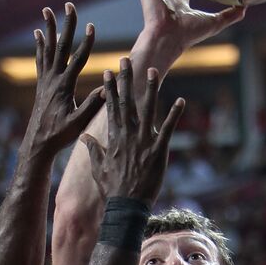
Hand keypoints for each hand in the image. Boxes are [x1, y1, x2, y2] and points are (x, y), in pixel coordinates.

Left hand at [25, 3, 103, 156]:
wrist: (37, 144)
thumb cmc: (59, 136)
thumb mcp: (78, 124)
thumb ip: (91, 106)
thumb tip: (105, 89)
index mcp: (64, 87)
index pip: (77, 60)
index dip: (86, 43)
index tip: (92, 26)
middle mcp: (52, 79)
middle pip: (60, 46)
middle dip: (66, 25)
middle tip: (69, 5)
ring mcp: (45, 80)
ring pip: (48, 49)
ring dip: (49, 29)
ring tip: (47, 10)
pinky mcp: (41, 84)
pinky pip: (40, 59)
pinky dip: (40, 45)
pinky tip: (38, 35)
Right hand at [81, 58, 183, 207]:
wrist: (125, 205)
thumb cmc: (111, 187)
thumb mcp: (97, 166)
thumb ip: (92, 148)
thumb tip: (84, 137)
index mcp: (114, 137)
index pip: (111, 107)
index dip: (110, 88)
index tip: (108, 71)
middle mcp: (128, 134)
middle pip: (127, 101)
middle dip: (127, 79)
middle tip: (126, 59)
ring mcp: (144, 141)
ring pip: (148, 110)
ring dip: (151, 89)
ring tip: (153, 70)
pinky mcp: (159, 150)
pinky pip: (168, 128)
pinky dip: (174, 114)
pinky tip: (180, 100)